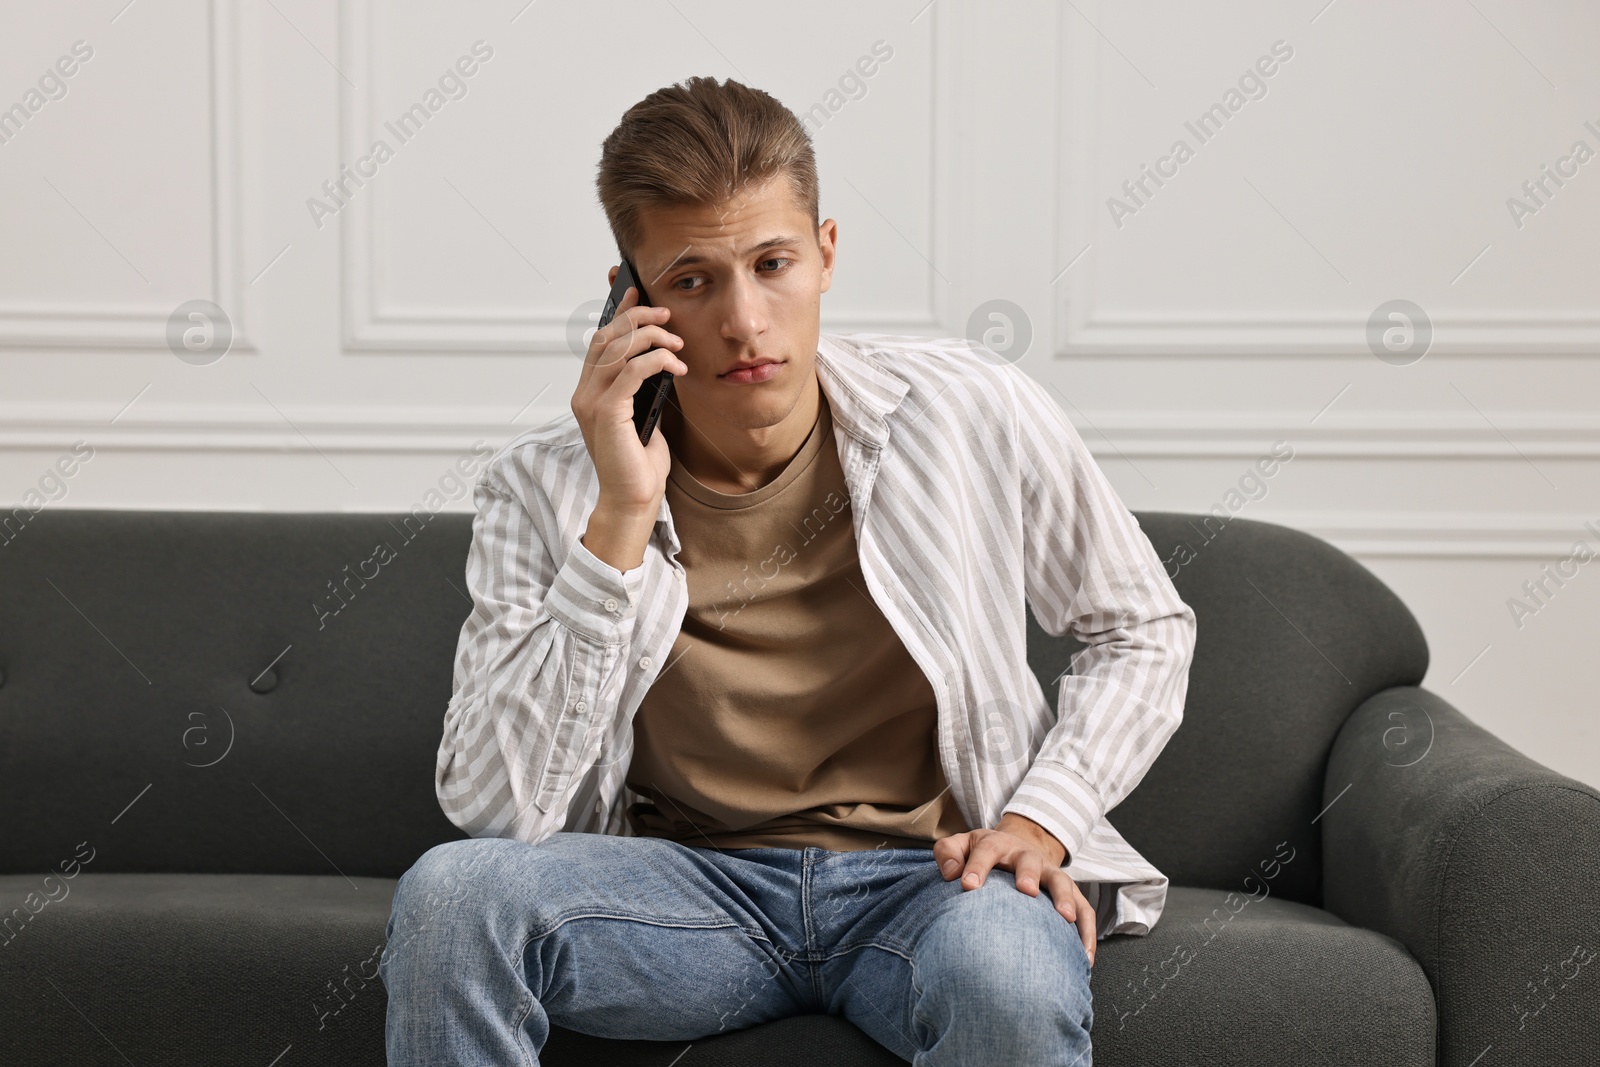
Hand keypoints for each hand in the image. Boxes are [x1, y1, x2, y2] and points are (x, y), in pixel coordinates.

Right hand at [571, 278, 688, 514]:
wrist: (633, 499)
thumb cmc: (640, 463)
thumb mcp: (644, 415)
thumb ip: (642, 388)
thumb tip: (661, 357)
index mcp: (589, 392)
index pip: (600, 341)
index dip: (618, 313)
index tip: (637, 292)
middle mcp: (584, 394)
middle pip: (606, 338)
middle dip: (637, 318)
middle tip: (666, 314)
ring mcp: (591, 403)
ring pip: (617, 350)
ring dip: (651, 337)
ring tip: (677, 342)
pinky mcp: (606, 413)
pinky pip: (631, 371)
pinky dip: (655, 361)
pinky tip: (675, 365)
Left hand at [933, 815, 1095, 966]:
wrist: (1015, 847)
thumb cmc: (982, 855)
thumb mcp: (960, 846)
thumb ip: (948, 853)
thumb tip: (950, 874)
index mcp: (997, 845)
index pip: (986, 851)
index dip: (977, 866)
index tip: (968, 886)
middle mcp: (1027, 857)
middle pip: (1030, 862)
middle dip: (1029, 875)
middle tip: (1026, 891)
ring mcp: (1050, 874)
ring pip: (1063, 883)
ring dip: (1065, 899)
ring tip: (1065, 918)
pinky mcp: (1069, 893)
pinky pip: (1084, 910)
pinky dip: (1087, 932)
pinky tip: (1084, 957)